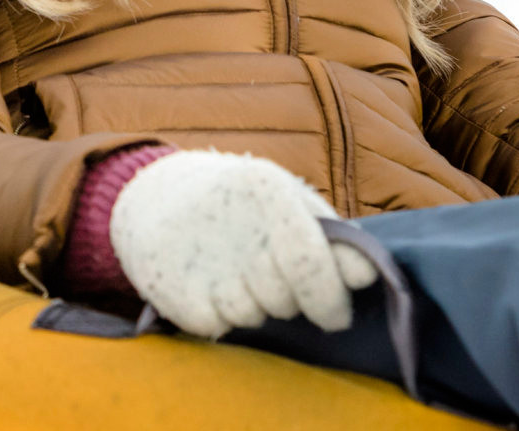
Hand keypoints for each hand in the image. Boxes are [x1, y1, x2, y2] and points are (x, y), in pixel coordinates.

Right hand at [108, 149, 378, 339]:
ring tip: (237, 278)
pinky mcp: (167, 287)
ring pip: (251, 316)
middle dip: (294, 304)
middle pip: (285, 299)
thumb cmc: (243, 205)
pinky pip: (216, 328)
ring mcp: (196, 255)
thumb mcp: (287, 200)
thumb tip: (366, 275)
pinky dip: (219, 317)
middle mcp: (231, 219)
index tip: (334, 314)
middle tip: (282, 290)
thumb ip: (332, 237)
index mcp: (268, 189)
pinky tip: (209, 287)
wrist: (151, 196)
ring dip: (254, 308)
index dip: (332, 298)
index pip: (314, 263)